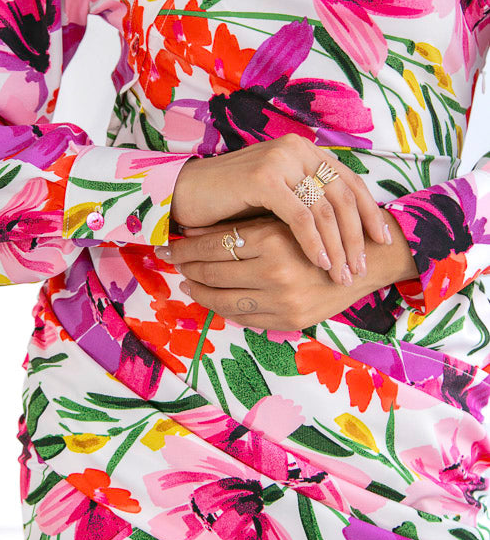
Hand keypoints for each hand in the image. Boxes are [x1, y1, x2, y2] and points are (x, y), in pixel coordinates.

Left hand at [156, 211, 417, 331]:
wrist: (370, 259)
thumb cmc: (323, 229)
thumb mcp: (284, 218)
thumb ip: (245, 224)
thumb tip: (193, 231)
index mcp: (272, 239)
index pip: (213, 246)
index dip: (187, 247)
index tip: (170, 245)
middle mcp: (276, 272)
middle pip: (213, 273)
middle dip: (187, 267)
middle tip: (171, 262)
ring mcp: (283, 300)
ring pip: (223, 300)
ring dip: (200, 291)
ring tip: (187, 282)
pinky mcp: (291, 320)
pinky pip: (245, 317)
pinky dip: (223, 308)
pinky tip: (212, 299)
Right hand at [171, 134, 391, 287]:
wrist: (186, 193)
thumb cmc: (230, 200)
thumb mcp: (278, 195)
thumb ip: (307, 199)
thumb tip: (348, 229)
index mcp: (304, 150)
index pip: (349, 181)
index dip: (369, 212)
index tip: (382, 240)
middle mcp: (297, 149)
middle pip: (344, 196)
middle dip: (358, 236)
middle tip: (363, 267)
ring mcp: (281, 161)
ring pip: (326, 209)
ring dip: (339, 246)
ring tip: (343, 273)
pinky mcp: (265, 179)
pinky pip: (301, 217)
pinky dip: (314, 243)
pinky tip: (321, 263)